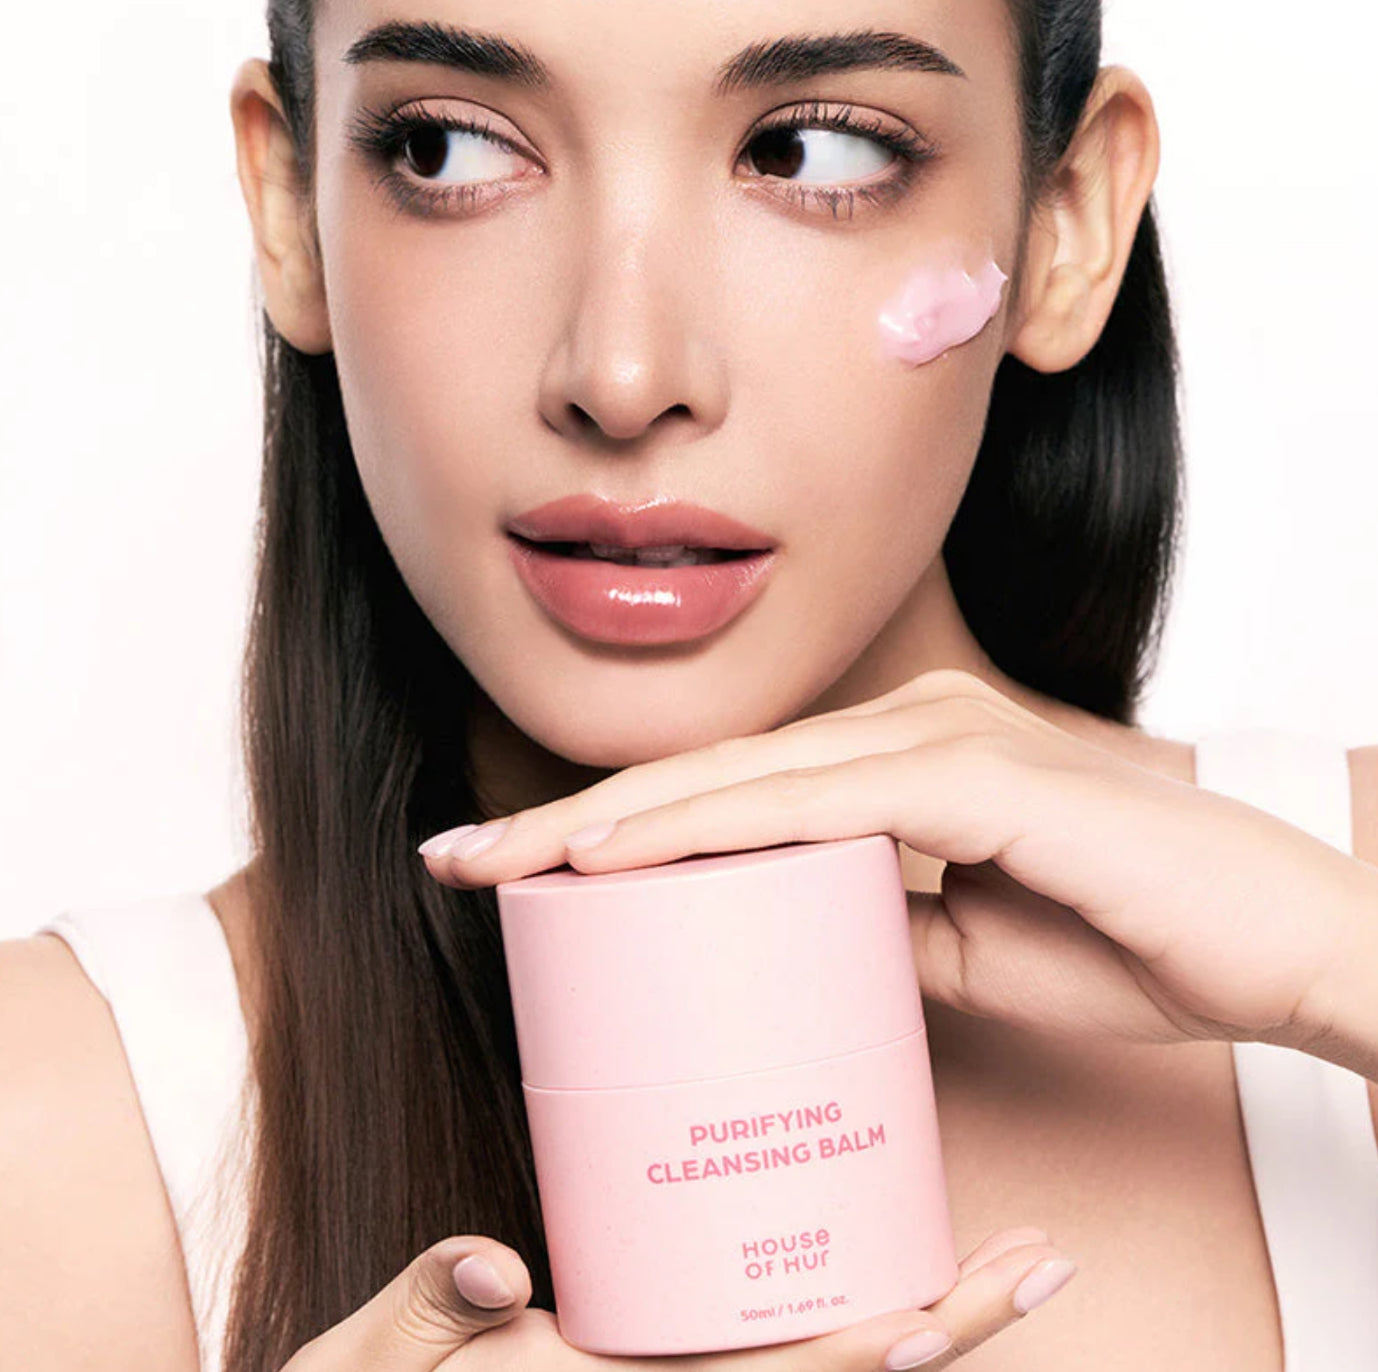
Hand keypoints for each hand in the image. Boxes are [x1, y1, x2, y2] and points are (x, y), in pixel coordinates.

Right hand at [279, 1228, 1076, 1369]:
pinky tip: (883, 1264)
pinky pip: (770, 1346)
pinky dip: (845, 1309)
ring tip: (1000, 1260)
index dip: (866, 1354)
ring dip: (920, 1319)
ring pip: (818, 1361)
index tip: (952, 1306)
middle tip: (1039, 1259)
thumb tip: (492, 1263)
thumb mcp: (374, 1361)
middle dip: (946, 1326)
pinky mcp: (653, 1365)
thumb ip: (422, 1308)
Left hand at [421, 669, 1377, 1057]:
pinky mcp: (980, 774)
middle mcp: (907, 728)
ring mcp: (941, 739)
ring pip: (744, 779)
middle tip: (462, 858)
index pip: (729, 796)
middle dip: (575, 821)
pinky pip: (821, 802)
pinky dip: (713, 826)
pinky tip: (623, 853)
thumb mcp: (961, 948)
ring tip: (505, 861)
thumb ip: (876, 929)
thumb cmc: (1125, 935)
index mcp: (897, 762)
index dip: (614, 828)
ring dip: (617, 821)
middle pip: (709, 777)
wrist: (1269, 941)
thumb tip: (789, 954)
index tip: (513, 870)